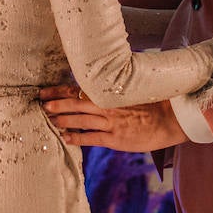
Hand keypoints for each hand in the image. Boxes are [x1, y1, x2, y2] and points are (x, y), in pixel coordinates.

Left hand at [39, 86, 186, 151]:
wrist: (172, 117)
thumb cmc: (155, 100)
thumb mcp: (134, 86)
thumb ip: (116, 84)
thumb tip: (103, 74)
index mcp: (110, 91)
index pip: (78, 88)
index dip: (59, 90)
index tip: (45, 91)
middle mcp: (106, 104)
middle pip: (74, 103)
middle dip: (55, 104)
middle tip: (40, 105)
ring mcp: (110, 122)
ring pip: (79, 120)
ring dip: (62, 120)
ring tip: (48, 120)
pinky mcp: (115, 138)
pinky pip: (91, 138)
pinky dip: (77, 138)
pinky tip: (66, 138)